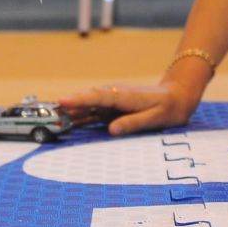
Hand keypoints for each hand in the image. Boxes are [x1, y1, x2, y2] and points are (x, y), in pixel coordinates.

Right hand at [58, 81, 197, 136]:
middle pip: (88, 99)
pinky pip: (95, 111)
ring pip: (89, 105)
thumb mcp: (156, 118)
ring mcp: (114, 101)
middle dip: (69, 105)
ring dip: (72, 111)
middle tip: (49, 114)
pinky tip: (70, 121)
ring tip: (53, 119)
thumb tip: (111, 130)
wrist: (178, 96)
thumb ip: (133, 123)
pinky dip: (82, 115)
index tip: (63, 101)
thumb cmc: (169, 108)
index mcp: (125, 97)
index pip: (98, 97)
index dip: (80, 100)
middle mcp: (116, 96)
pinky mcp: (114, 107)